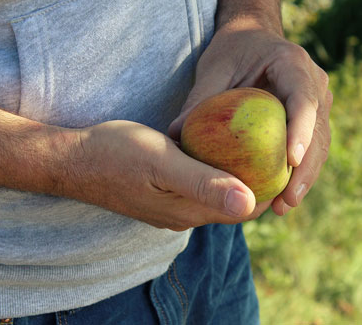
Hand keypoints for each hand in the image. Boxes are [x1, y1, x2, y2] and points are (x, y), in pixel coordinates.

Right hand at [60, 120, 269, 230]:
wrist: (72, 160)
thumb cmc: (116, 154)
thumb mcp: (162, 162)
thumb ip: (204, 183)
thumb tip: (249, 203)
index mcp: (188, 211)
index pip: (245, 209)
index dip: (271, 189)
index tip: (289, 161)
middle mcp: (183, 215)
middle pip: (233, 203)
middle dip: (259, 182)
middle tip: (278, 147)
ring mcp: (170, 207)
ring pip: (215, 194)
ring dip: (236, 175)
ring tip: (256, 146)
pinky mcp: (160, 195)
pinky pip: (198, 186)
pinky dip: (214, 170)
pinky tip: (217, 147)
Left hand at [168, 19, 332, 215]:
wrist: (252, 37)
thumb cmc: (231, 51)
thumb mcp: (213, 69)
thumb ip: (199, 100)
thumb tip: (175, 137)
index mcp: (294, 64)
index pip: (303, 100)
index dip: (302, 130)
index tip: (291, 160)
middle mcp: (315, 82)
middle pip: (319, 130)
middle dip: (306, 168)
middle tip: (288, 200)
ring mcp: (318, 101)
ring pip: (320, 144)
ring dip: (305, 177)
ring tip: (284, 206)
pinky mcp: (312, 119)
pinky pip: (310, 148)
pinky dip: (298, 172)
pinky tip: (280, 197)